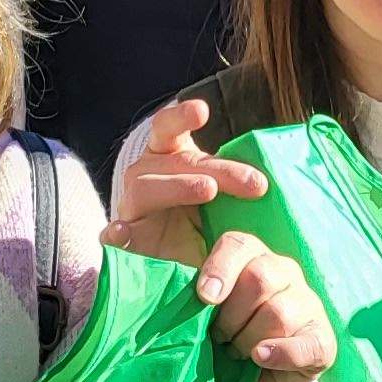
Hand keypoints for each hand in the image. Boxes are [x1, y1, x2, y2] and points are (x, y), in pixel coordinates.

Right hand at [99, 97, 267, 268]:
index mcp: (168, 158)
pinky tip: (122, 232)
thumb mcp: (224, 202)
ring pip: (144, 187)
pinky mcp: (124, 242)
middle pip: (173, 163)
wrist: (184, 271)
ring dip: (178, 187)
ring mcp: (132, 207)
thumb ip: (238, 189)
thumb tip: (270, 181)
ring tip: (209, 190)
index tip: (202, 111)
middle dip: (216, 169)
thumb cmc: (206, 225)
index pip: (167, 128)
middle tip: (253, 183)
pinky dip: (116, 233)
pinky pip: (111, 236)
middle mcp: (145, 175)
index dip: (180, 117)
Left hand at [193, 230, 333, 381]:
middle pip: (260, 278)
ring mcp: (307, 304)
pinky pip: (307, 345)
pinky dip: (282, 353)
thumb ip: (196, 303)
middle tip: (218, 337)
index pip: (239, 245)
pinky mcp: (322, 340)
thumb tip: (185, 306)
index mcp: (253, 258)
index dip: (220, 268)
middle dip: (231, 315)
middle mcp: (285, 273)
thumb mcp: (206, 315)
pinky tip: (261, 357)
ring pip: (279, 312)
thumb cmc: (223, 337)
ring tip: (237, 353)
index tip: (205, 297)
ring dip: (248, 339)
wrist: (254, 379)